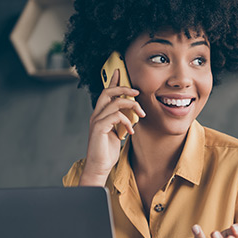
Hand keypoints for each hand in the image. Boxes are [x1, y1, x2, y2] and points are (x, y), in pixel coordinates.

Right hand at [79, 69, 145, 185]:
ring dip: (132, 106)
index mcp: (100, 114)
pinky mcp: (99, 128)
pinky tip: (131, 131)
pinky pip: (116, 116)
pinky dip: (127, 122)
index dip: (113, 81)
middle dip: (123, 88)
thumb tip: (132, 114)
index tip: (120, 72)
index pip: (106, 93)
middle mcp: (96, 115)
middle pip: (108, 92)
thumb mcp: (117, 132)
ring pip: (115, 103)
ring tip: (140, 115)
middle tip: (137, 91)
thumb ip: (121, 121)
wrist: (99, 166)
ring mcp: (96, 120)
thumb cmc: (107, 151)